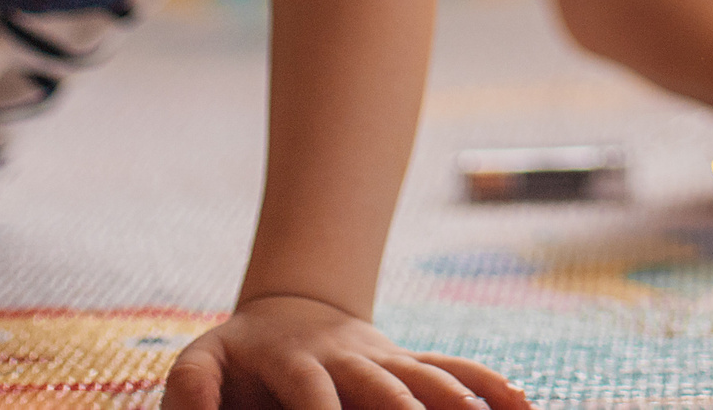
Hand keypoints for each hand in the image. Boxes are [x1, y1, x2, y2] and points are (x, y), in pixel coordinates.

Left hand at [162, 295, 527, 409]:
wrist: (291, 311)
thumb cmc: (239, 353)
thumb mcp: (201, 360)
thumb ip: (191, 389)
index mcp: (299, 363)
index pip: (314, 398)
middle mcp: (351, 360)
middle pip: (385, 388)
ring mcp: (385, 361)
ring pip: (428, 379)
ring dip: (458, 400)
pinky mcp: (407, 367)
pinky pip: (452, 373)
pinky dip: (487, 385)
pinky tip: (521, 406)